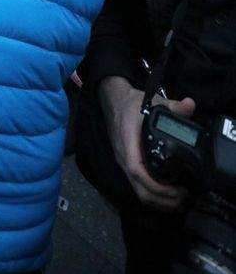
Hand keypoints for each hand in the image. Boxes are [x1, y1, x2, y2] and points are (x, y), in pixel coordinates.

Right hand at [99, 76, 195, 211]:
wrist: (113, 102)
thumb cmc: (132, 103)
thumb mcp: (152, 101)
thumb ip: (172, 105)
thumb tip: (190, 104)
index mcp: (128, 140)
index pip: (136, 169)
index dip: (154, 184)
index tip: (174, 190)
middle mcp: (124, 155)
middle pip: (138, 187)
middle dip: (161, 199)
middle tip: (183, 197)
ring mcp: (123, 162)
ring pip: (138, 190)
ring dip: (157, 201)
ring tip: (179, 200)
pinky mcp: (126, 166)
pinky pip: (137, 186)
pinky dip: (152, 196)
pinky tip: (167, 196)